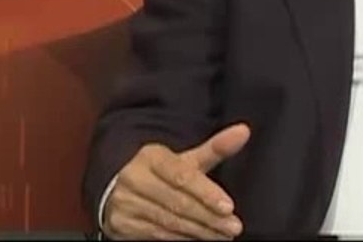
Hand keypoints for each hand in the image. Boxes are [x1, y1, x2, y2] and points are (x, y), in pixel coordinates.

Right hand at [104, 123, 249, 239]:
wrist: (118, 189)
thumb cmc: (162, 173)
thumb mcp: (185, 159)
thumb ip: (215, 148)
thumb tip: (244, 132)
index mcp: (151, 157)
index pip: (182, 176)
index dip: (207, 193)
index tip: (229, 207)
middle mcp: (134, 179)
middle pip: (178, 202)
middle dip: (209, 217)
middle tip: (233, 227)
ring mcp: (125, 204)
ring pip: (169, 221)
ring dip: (200, 231)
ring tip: (223, 235)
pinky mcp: (122, 225)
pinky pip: (158, 235)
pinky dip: (183, 239)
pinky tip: (202, 239)